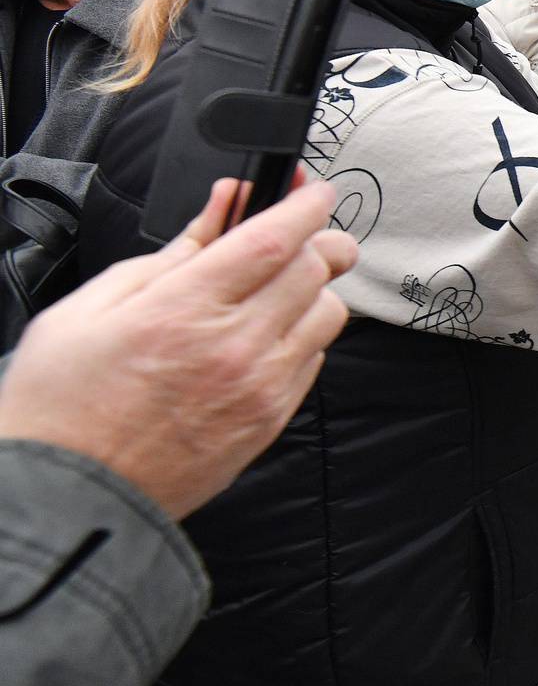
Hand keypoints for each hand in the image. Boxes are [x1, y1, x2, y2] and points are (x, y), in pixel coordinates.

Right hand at [0, 178, 357, 517]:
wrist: (69, 494)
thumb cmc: (63, 403)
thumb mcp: (89, 309)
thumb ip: (170, 254)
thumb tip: (221, 210)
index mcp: (182, 310)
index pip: (273, 239)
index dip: (305, 205)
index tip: (313, 191)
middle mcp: (233, 348)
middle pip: (315, 269)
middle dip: (318, 237)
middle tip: (301, 230)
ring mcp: (259, 388)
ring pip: (328, 314)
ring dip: (313, 289)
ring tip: (275, 288)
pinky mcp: (271, 421)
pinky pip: (315, 359)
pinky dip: (303, 336)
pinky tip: (264, 335)